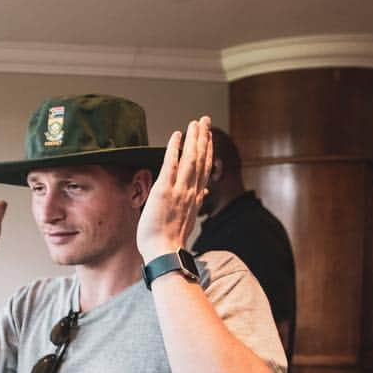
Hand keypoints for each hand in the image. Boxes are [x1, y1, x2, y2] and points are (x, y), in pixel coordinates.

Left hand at [136, 117, 212, 262]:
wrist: (164, 252)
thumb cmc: (170, 241)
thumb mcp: (186, 220)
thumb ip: (194, 203)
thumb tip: (202, 193)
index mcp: (195, 198)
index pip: (204, 170)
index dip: (207, 151)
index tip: (208, 138)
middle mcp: (191, 191)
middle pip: (201, 159)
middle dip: (203, 138)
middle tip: (205, 120)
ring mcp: (179, 190)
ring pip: (191, 159)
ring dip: (194, 138)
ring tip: (196, 122)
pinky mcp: (164, 191)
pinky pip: (172, 165)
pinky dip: (175, 149)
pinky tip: (177, 135)